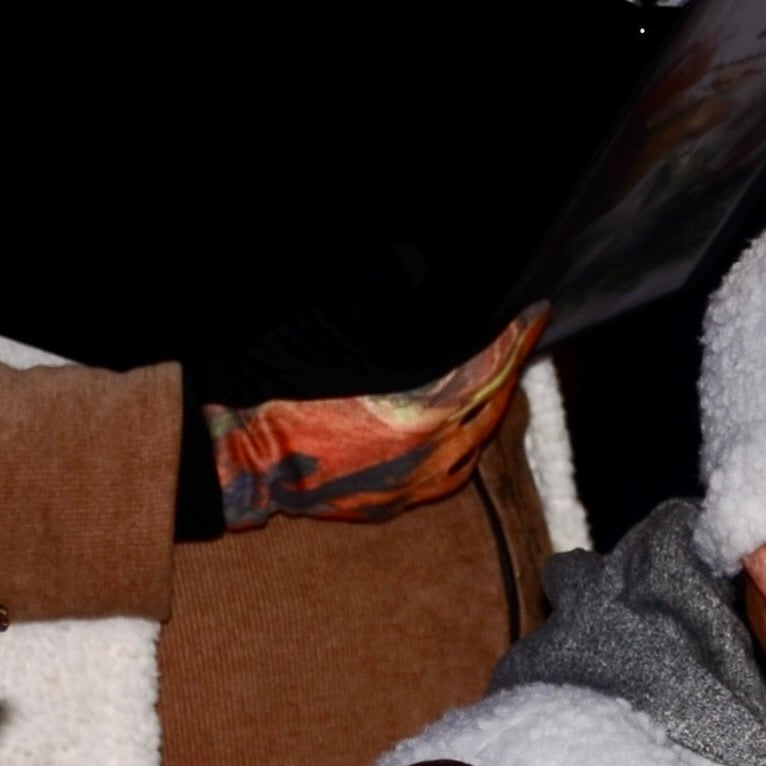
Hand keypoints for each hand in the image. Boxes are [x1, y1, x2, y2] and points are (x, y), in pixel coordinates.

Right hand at [213, 305, 544, 529]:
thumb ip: (381, 284)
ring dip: (482, 414)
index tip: (538, 312)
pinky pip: (440, 477)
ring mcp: (407, 489)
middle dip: (505, 374)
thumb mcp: (329, 321)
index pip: (490, 369)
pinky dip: (454, 448)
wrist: (227, 449)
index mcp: (423, 412)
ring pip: (470, 450)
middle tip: (516, 341)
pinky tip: (447, 431)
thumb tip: (412, 259)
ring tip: (488, 381)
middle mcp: (427, 459)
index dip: (517, 337)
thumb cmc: (276, 381)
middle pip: (489, 412)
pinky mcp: (384, 506)